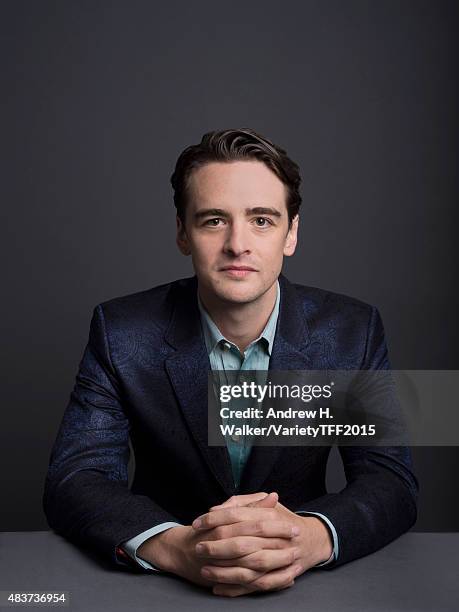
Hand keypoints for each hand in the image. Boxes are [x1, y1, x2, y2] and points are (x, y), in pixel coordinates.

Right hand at [136, 493, 298, 591]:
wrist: (181, 551)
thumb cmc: (209, 529)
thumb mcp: (230, 512)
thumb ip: (251, 505)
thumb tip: (273, 496)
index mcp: (226, 523)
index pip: (255, 522)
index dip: (276, 525)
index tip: (294, 526)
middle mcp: (224, 541)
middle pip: (256, 544)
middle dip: (279, 544)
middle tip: (297, 543)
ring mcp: (224, 562)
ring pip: (254, 565)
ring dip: (277, 564)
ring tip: (295, 561)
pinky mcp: (226, 579)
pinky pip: (251, 584)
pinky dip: (270, 582)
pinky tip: (286, 579)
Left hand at [193, 492, 332, 596]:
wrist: (311, 540)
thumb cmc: (283, 520)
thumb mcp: (266, 504)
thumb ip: (242, 503)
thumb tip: (217, 509)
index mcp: (270, 515)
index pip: (238, 515)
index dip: (215, 519)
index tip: (197, 523)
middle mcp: (276, 537)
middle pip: (243, 544)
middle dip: (217, 547)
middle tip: (198, 548)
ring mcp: (279, 559)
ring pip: (249, 569)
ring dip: (224, 572)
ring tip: (204, 571)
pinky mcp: (279, 577)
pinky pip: (256, 586)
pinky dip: (236, 590)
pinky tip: (218, 588)